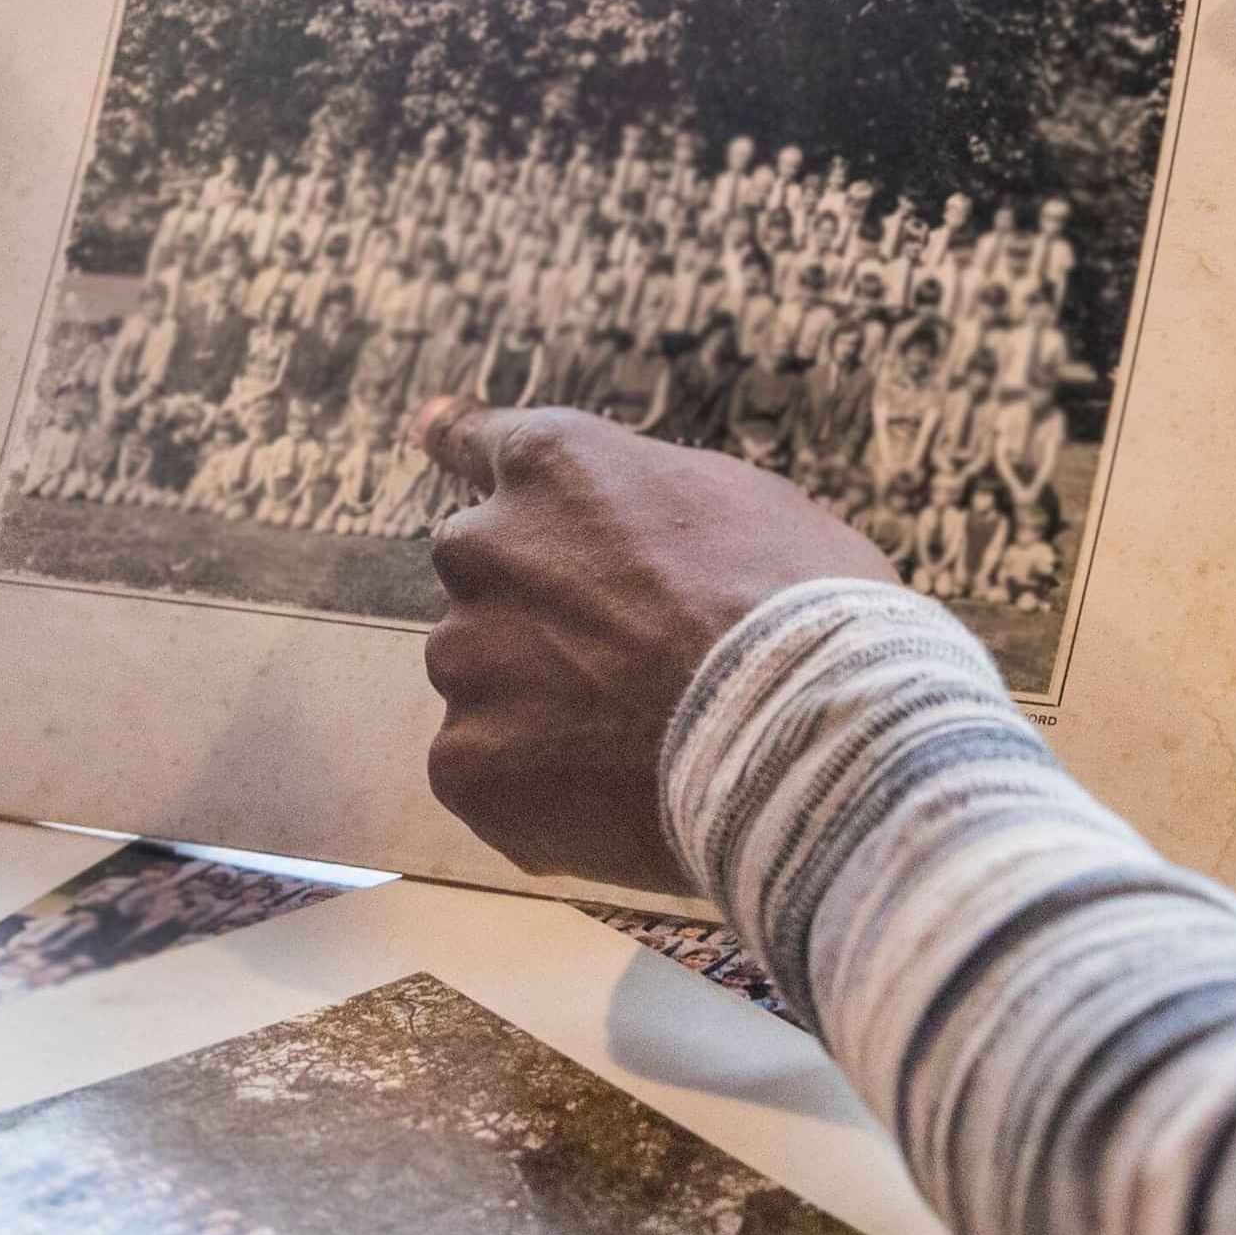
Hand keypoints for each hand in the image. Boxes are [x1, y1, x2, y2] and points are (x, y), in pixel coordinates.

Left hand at [416, 402, 894, 892]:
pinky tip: (616, 803)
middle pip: (482, 576)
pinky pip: (487, 774)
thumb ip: (653, 510)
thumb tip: (639, 537)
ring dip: (538, 707)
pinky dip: (537, 794)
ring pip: (484, 682)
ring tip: (638, 746)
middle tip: (622, 664)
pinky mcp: (464, 761)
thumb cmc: (805, 610)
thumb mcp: (745, 505)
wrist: (802, 735)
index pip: (477, 439)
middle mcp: (485, 548)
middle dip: (533, 611)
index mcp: (555, 467)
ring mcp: (466, 659)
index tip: (430, 431)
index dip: (459, 440)